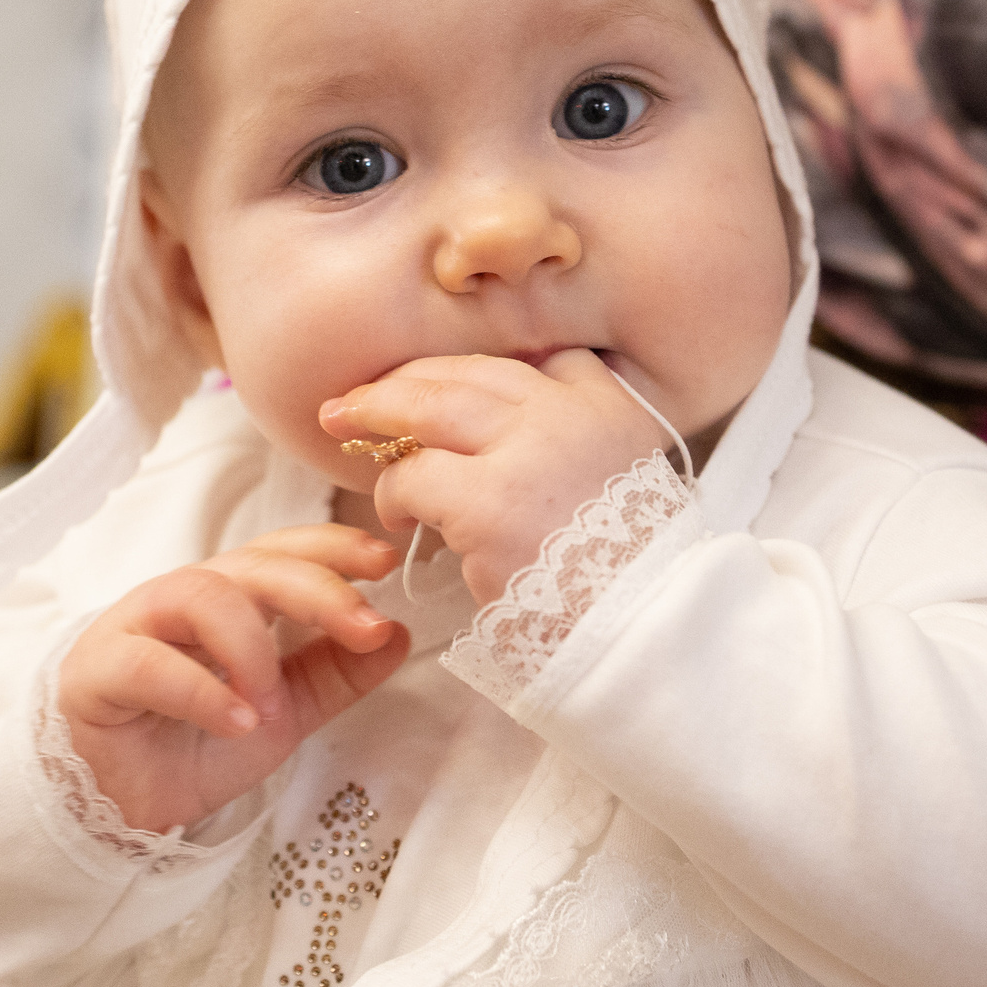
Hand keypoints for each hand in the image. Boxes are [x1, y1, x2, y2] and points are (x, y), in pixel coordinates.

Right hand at [58, 524, 410, 833]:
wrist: (120, 806)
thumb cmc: (194, 743)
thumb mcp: (284, 710)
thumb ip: (335, 674)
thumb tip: (399, 634)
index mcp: (230, 596)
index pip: (284, 550)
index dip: (334, 547)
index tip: (386, 561)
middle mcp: (183, 597)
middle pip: (253, 565)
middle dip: (317, 588)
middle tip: (364, 627)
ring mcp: (136, 627)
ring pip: (199, 594)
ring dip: (252, 646)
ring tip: (274, 703)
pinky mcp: (98, 671)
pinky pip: (150, 663)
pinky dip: (202, 691)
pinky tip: (238, 721)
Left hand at [319, 350, 668, 602]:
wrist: (639, 622)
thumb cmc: (626, 552)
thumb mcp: (627, 456)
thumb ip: (586, 403)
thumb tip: (539, 366)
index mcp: (597, 400)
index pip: (503, 365)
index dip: (445, 373)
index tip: (411, 386)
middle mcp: (560, 413)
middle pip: (454, 378)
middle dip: (392, 388)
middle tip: (347, 404)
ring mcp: (522, 456)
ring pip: (425, 416)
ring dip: (384, 436)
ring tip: (366, 460)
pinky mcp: (488, 508)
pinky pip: (414, 480)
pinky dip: (395, 494)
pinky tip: (397, 518)